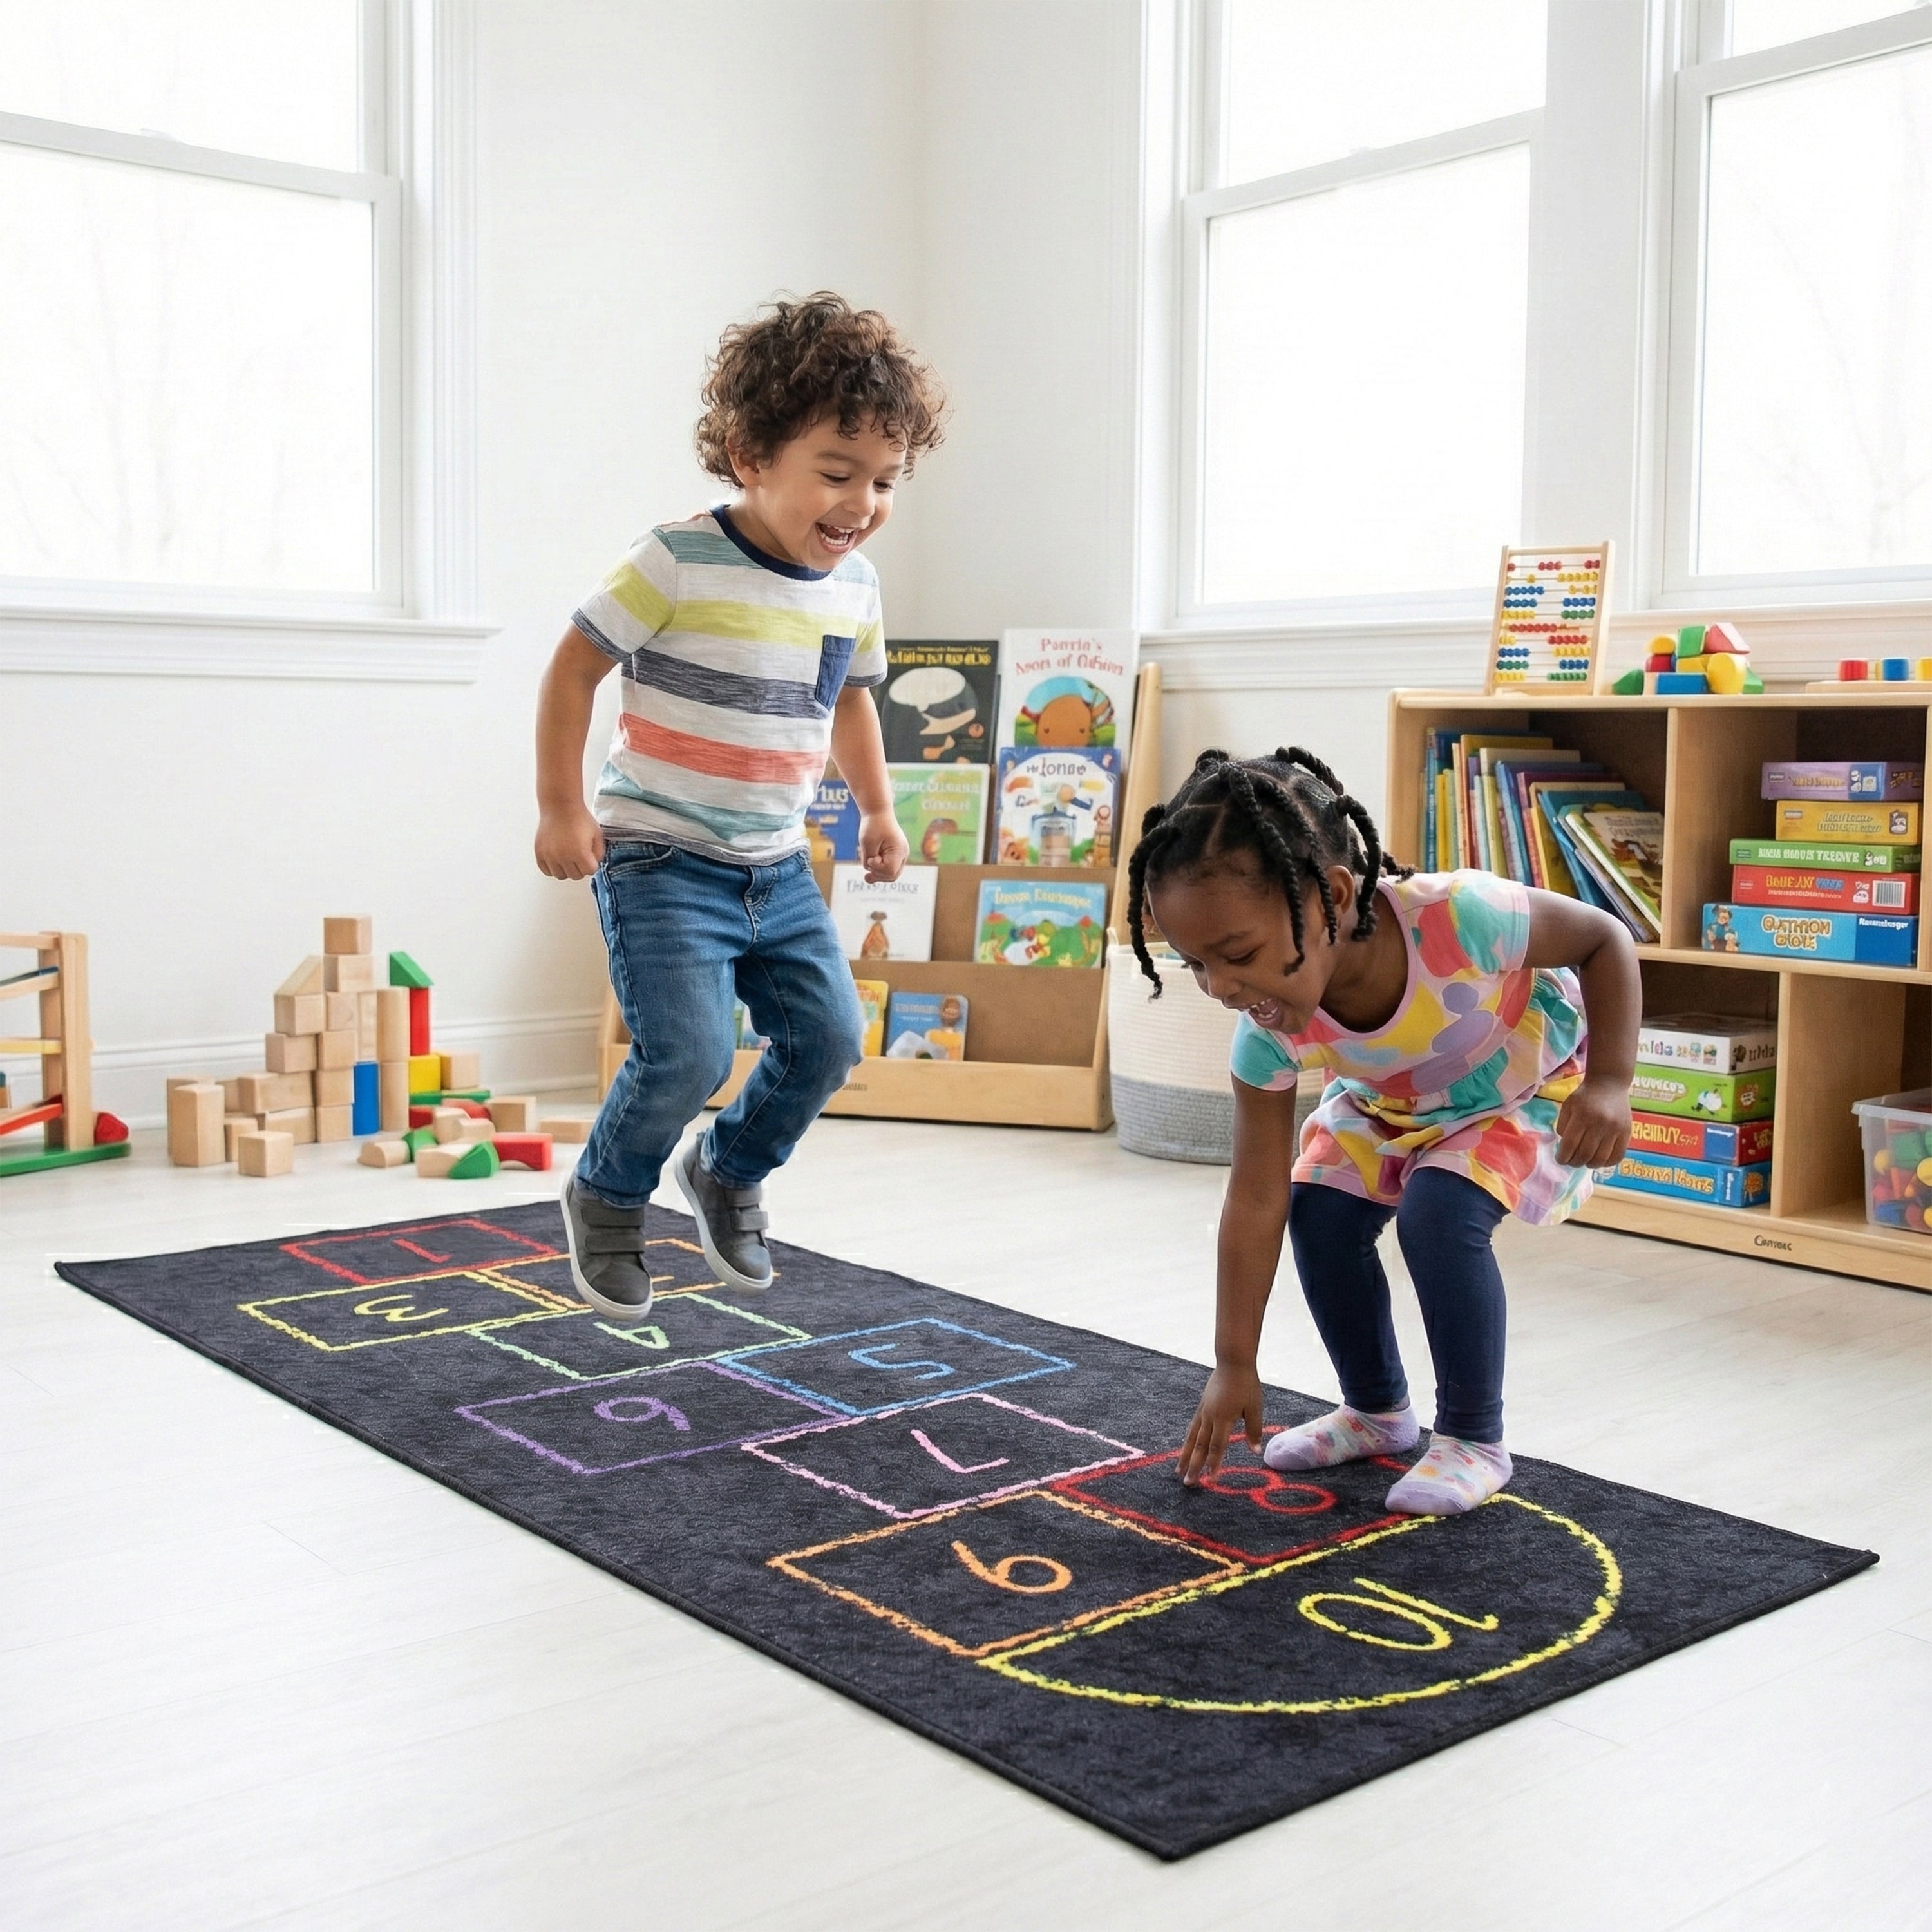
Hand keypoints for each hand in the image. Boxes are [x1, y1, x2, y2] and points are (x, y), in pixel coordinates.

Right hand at [534, 804, 603, 879]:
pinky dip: (552, 867)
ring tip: (568, 857)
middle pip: (575, 876)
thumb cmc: (579, 818)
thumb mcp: (597, 834)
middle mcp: (564, 857)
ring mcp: (550, 856)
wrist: (560, 806)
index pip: (590, 871)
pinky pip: (546, 870)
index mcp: (580, 853)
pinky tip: (557, 858)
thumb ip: (599, 853)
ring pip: (560, 875)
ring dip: (566, 869)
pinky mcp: (540, 853)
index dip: (591, 863)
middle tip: (579, 855)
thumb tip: (593, 865)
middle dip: (580, 867)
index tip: (589, 855)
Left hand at [860, 810, 908, 882]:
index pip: (889, 871)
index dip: (877, 868)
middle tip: (868, 861)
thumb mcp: (867, 843)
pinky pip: (887, 868)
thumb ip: (868, 861)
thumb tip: (869, 874)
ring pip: (889, 874)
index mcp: (899, 850)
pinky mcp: (894, 855)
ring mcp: (900, 855)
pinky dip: (878, 867)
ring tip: (869, 858)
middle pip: (891, 876)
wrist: (878, 811)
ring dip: (877, 871)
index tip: (871, 857)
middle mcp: (903, 855)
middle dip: (878, 874)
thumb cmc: (873, 825)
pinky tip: (871, 858)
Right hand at [1178, 1362, 1265, 1485]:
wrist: (1232, 1361)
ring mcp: (1203, 1411)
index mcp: (1223, 1418)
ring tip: (1178, 1472)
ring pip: (1192, 1439)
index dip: (1214, 1465)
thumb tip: (1255, 1452)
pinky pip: (1192, 1428)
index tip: (1212, 1481)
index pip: (1217, 1447)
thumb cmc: (1247, 1384)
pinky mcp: (1202, 1406)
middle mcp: (1209, 1417)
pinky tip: (1185, 1449)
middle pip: (1200, 1446)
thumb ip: (1253, 1430)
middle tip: (1188, 1484)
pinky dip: (1187, 1442)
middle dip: (1194, 1466)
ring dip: (1185, 1456)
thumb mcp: (1255, 1407)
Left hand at [1557, 1073, 1631, 1169]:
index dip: (1563, 1157)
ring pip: (1601, 1158)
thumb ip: (1564, 1126)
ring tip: (1585, 1162)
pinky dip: (1607, 1163)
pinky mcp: (1626, 1131)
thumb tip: (1565, 1148)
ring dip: (1590, 1164)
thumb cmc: (1584, 1096)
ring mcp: (1615, 1128)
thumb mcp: (1568, 1106)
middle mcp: (1600, 1122)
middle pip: (1586, 1154)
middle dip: (1575, 1162)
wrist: (1609, 1083)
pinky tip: (1600, 1160)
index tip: (1560, 1159)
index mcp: (1582, 1115)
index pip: (1570, 1144)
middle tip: (1572, 1162)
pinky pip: (1618, 1155)